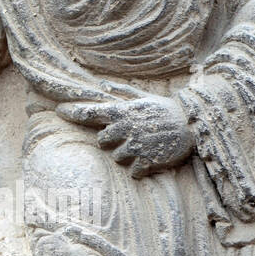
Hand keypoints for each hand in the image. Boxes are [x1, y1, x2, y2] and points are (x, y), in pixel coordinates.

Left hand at [57, 96, 194, 177]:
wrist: (195, 125)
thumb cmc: (169, 110)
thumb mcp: (146, 98)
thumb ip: (123, 93)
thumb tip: (104, 85)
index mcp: (124, 112)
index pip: (91, 111)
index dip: (73, 111)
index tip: (59, 110)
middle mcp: (126, 128)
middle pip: (102, 141)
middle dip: (113, 140)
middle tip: (130, 136)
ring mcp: (136, 145)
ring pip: (117, 157)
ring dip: (128, 154)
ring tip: (145, 146)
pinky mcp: (147, 160)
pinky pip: (133, 170)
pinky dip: (141, 166)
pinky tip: (152, 156)